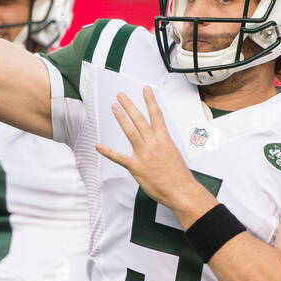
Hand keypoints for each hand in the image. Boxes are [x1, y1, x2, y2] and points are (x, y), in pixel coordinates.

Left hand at [95, 88, 210, 217]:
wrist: (181, 191)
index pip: (156, 115)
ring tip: (114, 107)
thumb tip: (157, 143)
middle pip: (139, 119)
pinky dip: (107, 151)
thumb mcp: (173, 154)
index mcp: (164, 139)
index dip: (150, 100)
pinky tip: (98, 146)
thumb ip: (162, 146)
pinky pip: (119, 157)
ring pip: (130, 131)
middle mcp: (153, 143)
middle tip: (121, 96)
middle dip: (129, 105)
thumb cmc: (179, 176)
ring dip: (121, 118)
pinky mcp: (136, 167)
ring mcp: (144, 154)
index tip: (146, 90)